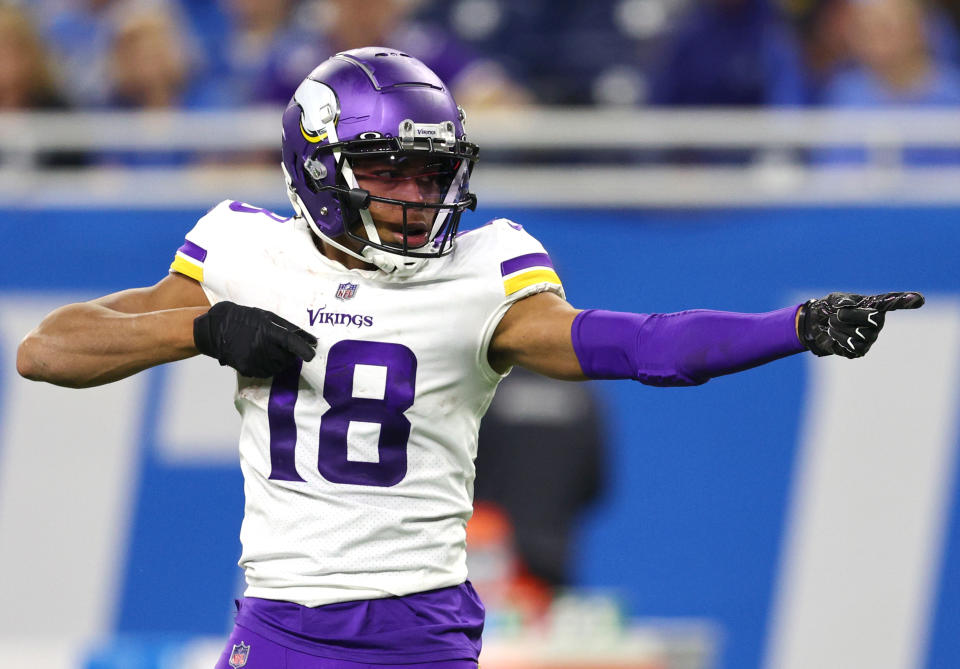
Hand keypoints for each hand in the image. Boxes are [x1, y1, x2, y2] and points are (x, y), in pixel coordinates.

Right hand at [194, 301, 316, 376]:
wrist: (217, 328)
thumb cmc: (245, 319)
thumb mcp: (268, 317)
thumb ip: (290, 328)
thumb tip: (312, 339)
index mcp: (268, 332)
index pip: (291, 343)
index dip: (304, 350)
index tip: (312, 354)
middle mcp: (261, 347)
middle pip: (287, 358)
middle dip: (290, 354)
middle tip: (284, 346)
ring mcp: (254, 360)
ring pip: (278, 368)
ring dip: (280, 361)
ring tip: (270, 349)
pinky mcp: (247, 369)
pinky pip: (266, 373)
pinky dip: (269, 367)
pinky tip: (262, 356)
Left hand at [798, 291, 923, 357]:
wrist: (816, 325)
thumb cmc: (830, 308)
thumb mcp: (834, 299)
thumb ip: (841, 299)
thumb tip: (846, 305)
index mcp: (875, 305)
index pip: (893, 303)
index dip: (906, 301)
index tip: (919, 299)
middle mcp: (877, 322)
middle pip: (873, 319)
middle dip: (850, 315)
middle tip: (837, 314)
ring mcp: (870, 337)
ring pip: (860, 334)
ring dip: (840, 328)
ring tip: (833, 323)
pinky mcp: (860, 350)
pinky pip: (853, 346)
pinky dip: (840, 339)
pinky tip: (835, 334)